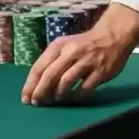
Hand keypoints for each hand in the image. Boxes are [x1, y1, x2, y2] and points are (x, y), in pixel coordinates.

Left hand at [21, 4, 138, 104]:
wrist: (112, 36)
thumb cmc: (84, 45)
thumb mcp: (65, 46)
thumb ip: (52, 62)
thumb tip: (37, 86)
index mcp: (58, 46)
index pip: (39, 67)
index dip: (30, 85)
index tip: (25, 98)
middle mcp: (71, 53)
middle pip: (50, 75)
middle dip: (40, 92)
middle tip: (36, 103)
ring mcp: (86, 62)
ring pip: (65, 82)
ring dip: (58, 94)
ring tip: (57, 99)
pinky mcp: (100, 71)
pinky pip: (84, 89)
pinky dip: (76, 96)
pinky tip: (74, 98)